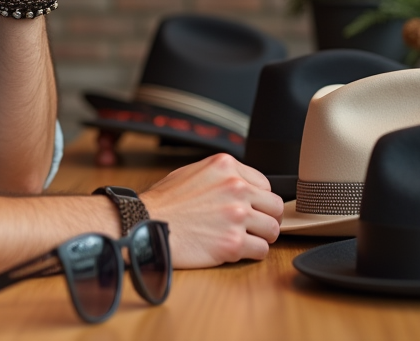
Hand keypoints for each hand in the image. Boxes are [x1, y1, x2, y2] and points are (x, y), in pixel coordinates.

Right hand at [140, 154, 282, 268]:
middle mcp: (235, 188)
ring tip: (246, 239)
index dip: (259, 200)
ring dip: (262, 237)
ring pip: (273, 230)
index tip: (252, 208)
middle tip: (254, 226)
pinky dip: (252, 253)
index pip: (265, 184)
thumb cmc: (164, 202)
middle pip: (274, 207)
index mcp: (226, 166)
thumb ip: (221, 175)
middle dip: (266, 218)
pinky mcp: (233, 242)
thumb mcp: (192, 172)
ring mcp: (236, 215)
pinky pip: (261, 250)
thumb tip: (243, 184)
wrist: (145, 224)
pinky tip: (237, 250)